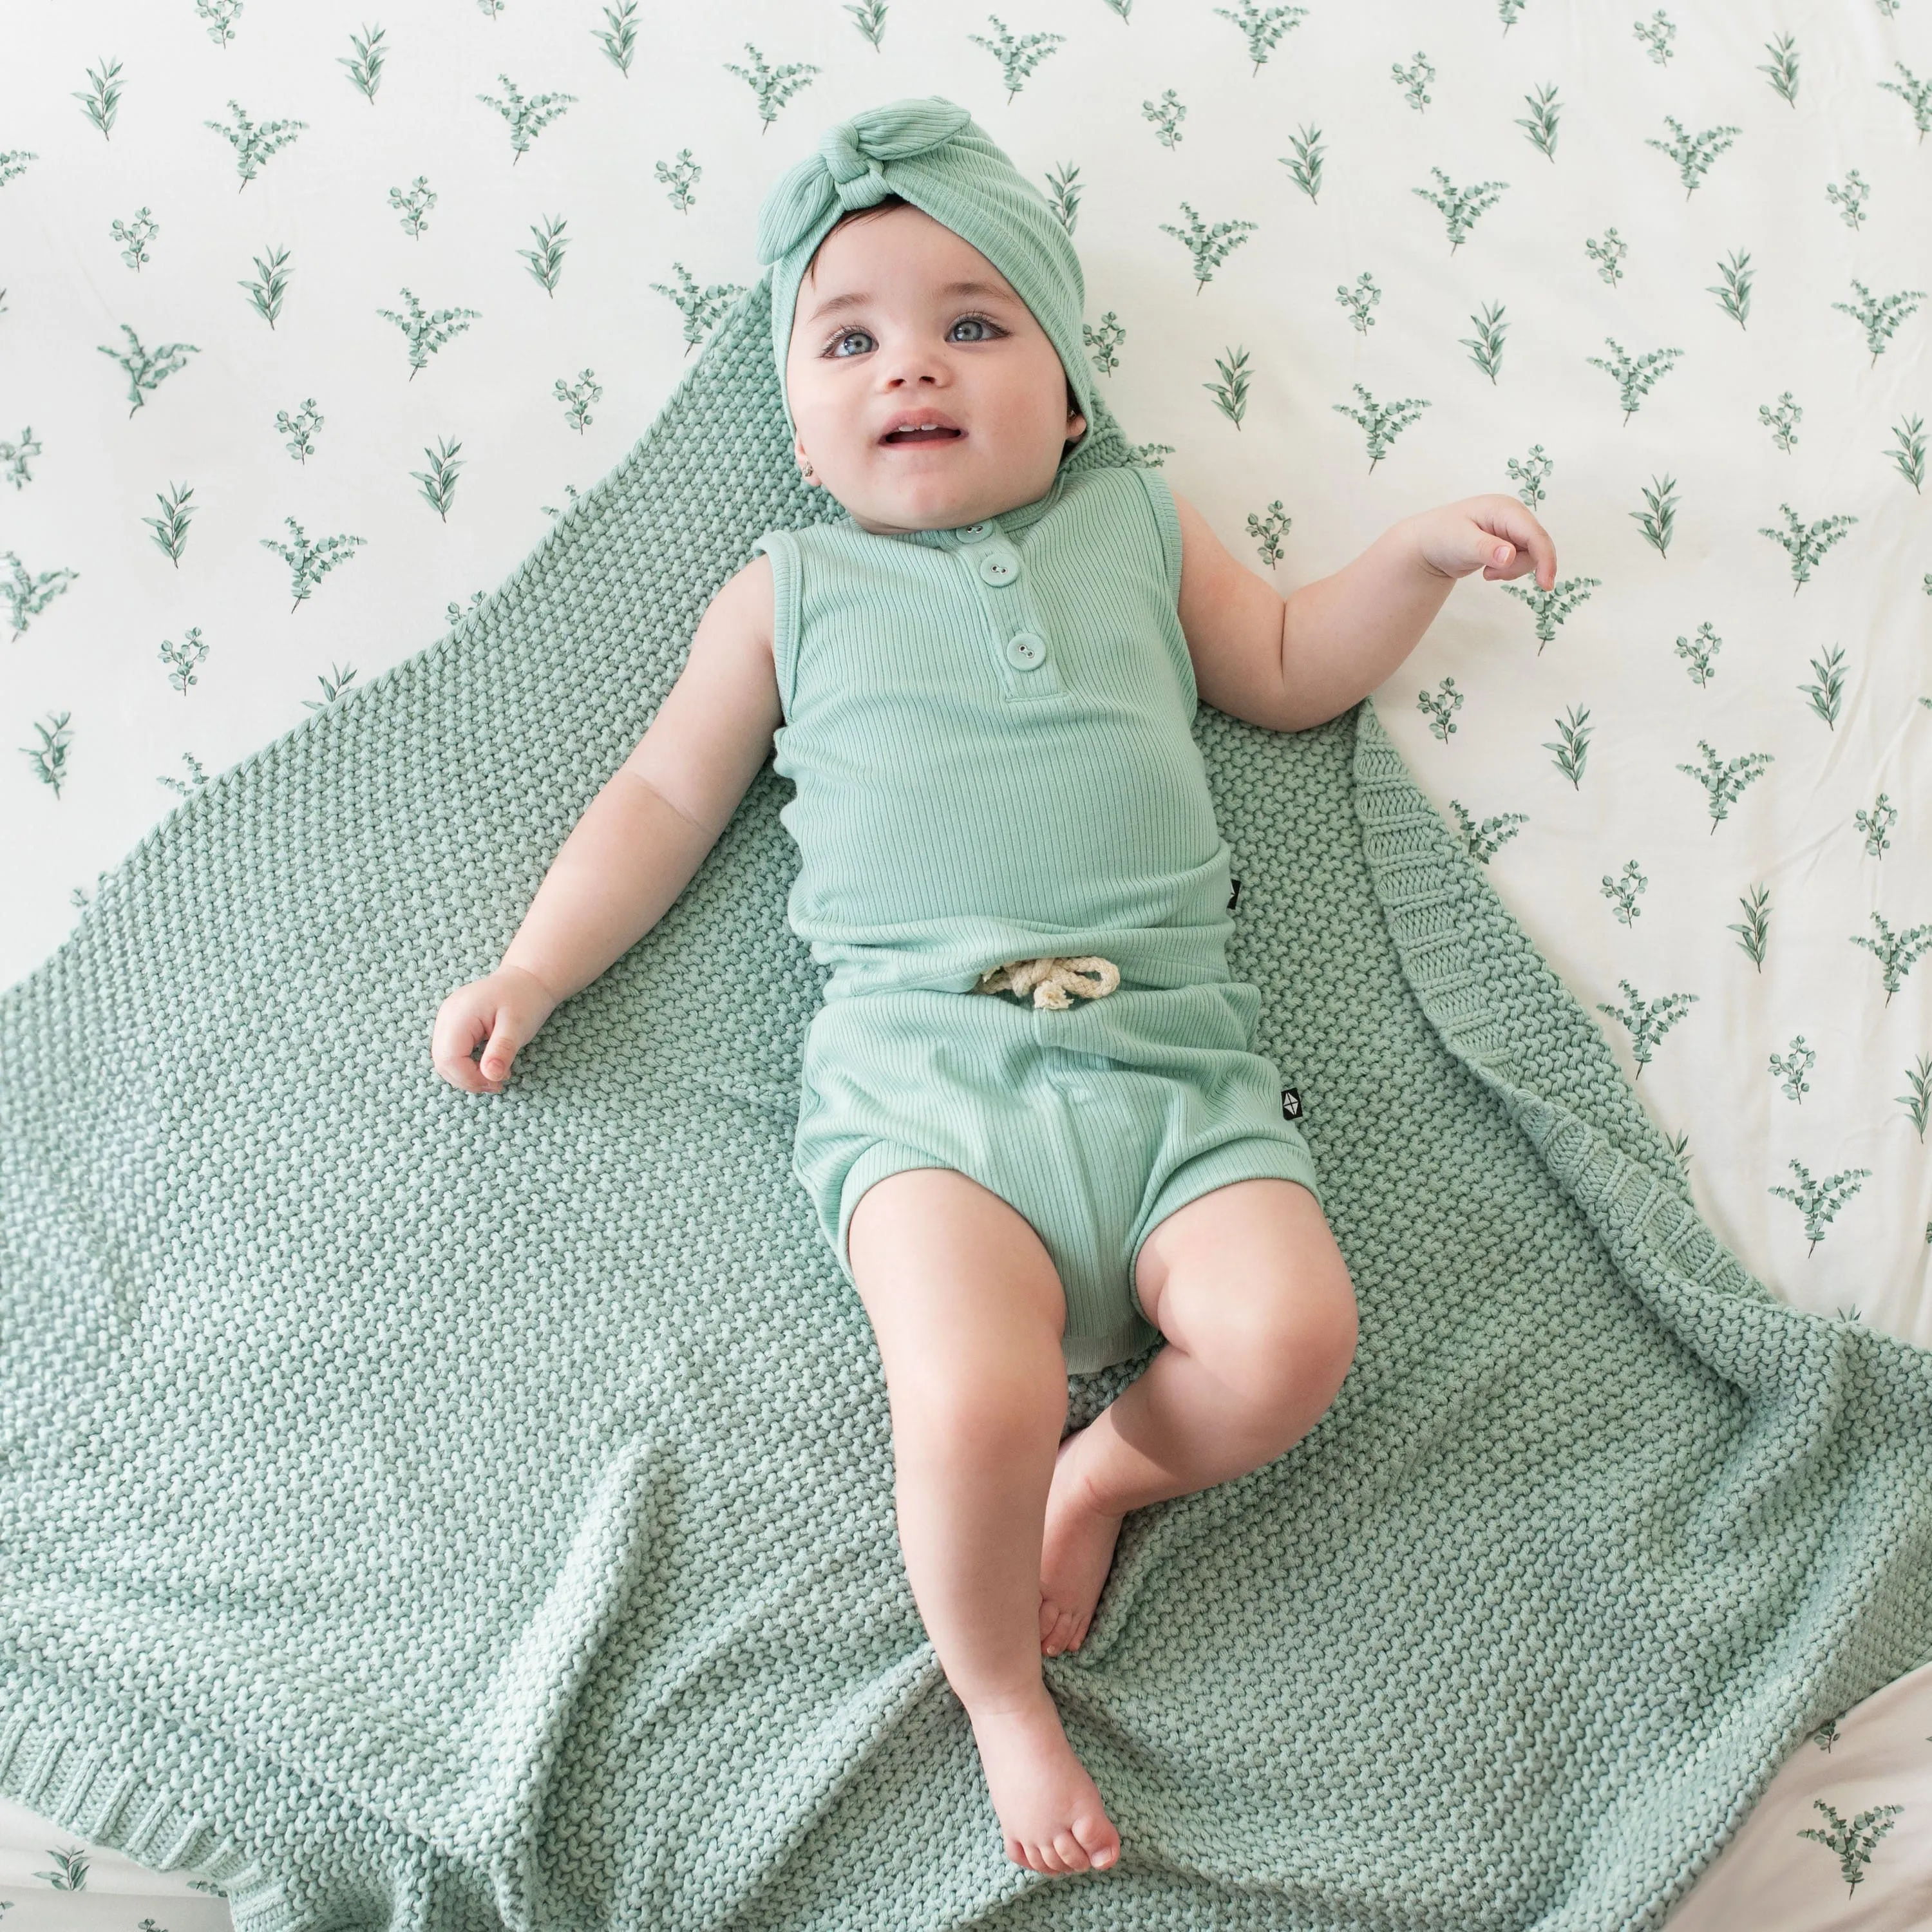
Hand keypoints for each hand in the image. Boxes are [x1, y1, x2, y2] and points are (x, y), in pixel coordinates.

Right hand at [430, 964, 559, 1094]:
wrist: (526, 979)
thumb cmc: (524, 999)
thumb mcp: (518, 1025)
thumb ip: (503, 1050)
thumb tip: (491, 1076)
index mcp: (459, 1014)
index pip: (449, 1058)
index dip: (470, 1078)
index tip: (497, 1083)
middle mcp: (446, 1016)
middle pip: (442, 1062)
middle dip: (468, 1080)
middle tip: (497, 1084)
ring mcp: (446, 1019)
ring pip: (444, 1060)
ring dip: (466, 1075)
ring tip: (495, 1076)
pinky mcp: (452, 1024)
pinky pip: (450, 1052)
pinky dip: (466, 1065)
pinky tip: (487, 1065)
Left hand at [1412, 495, 1555, 589]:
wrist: (1429, 543)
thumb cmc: (1441, 536)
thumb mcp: (1461, 543)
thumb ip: (1485, 549)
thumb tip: (1509, 555)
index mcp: (1505, 509)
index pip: (1535, 535)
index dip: (1545, 559)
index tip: (1545, 585)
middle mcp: (1514, 516)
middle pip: (1537, 547)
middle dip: (1518, 568)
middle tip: (1490, 576)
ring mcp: (1513, 529)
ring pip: (1531, 557)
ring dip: (1511, 571)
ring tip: (1485, 572)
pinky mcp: (1511, 542)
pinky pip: (1522, 561)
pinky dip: (1508, 570)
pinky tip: (1488, 569)